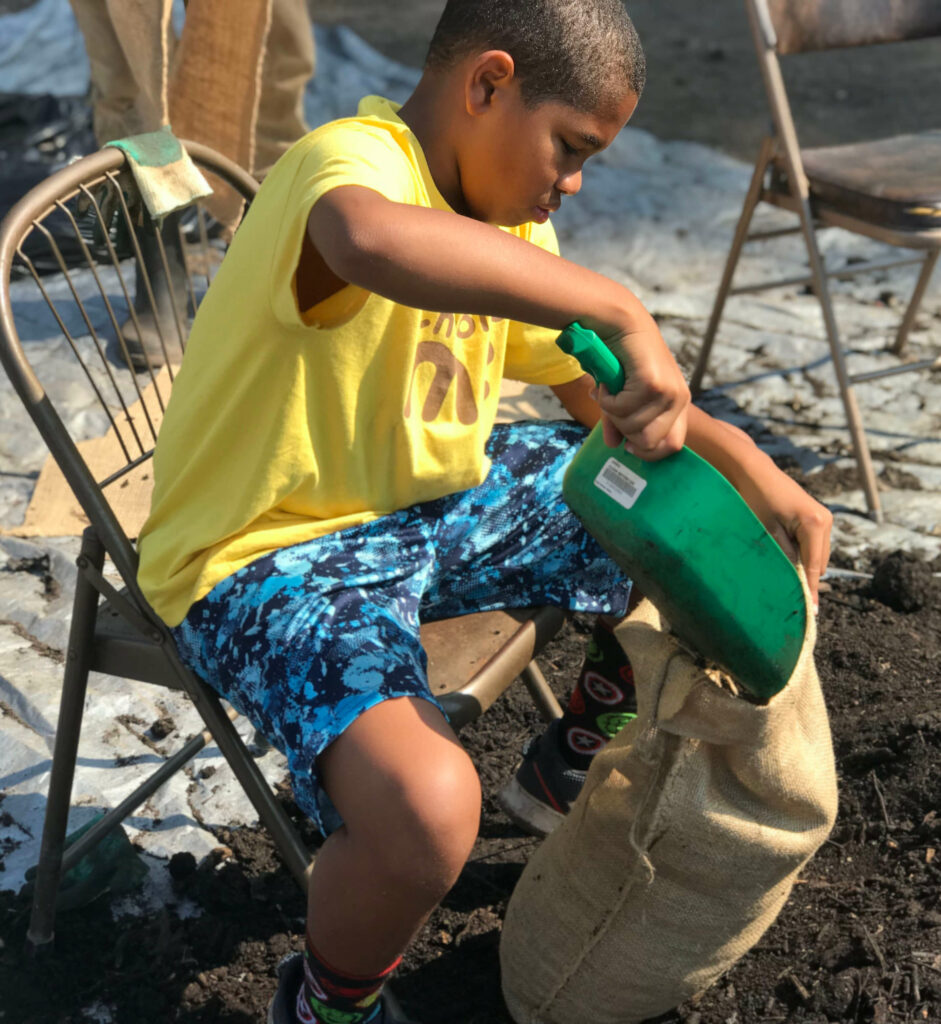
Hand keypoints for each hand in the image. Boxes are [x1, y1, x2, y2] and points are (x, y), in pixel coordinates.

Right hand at [583, 322, 689, 458]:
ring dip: (612, 412)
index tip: (628, 446)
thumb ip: (620, 423)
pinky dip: (607, 399)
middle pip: (650, 442)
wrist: (619, 324)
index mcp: (678, 404)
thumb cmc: (622, 359)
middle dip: (624, 430)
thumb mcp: (622, 397)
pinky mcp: (652, 384)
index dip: (649, 452)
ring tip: (610, 390)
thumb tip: (613, 445)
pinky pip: (622, 410)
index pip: (673, 445)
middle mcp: (679, 399)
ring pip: (633, 427)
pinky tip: (607, 383)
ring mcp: (668, 392)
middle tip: (613, 410)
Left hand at [731, 456, 832, 612]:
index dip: (809, 590)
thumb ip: (783, 558)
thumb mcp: (767, 533)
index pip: (813, 567)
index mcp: (814, 524)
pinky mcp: (817, 516)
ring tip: (783, 570)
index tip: (810, 613)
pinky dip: (803, 553)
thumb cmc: (754, 499)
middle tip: (788, 595)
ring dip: (803, 565)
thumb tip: (793, 584)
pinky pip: (813, 545)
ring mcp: (823, 517)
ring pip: (817, 555)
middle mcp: (825, 520)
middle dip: (805, 578)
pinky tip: (786, 553)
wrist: (754, 472)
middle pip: (819, 564)